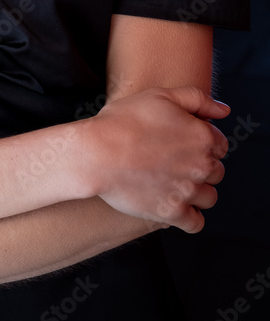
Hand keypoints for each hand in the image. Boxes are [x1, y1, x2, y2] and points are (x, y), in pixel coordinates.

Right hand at [87, 87, 228, 233]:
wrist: (96, 153)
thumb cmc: (123, 122)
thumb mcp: (160, 96)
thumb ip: (197, 99)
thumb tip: (223, 111)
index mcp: (202, 136)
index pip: (220, 145)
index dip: (202, 142)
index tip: (184, 143)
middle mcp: (201, 165)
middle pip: (216, 171)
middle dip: (200, 167)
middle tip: (175, 162)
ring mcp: (188, 191)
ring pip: (208, 197)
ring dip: (197, 192)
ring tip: (173, 183)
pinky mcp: (172, 212)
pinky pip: (196, 223)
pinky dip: (189, 217)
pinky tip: (174, 204)